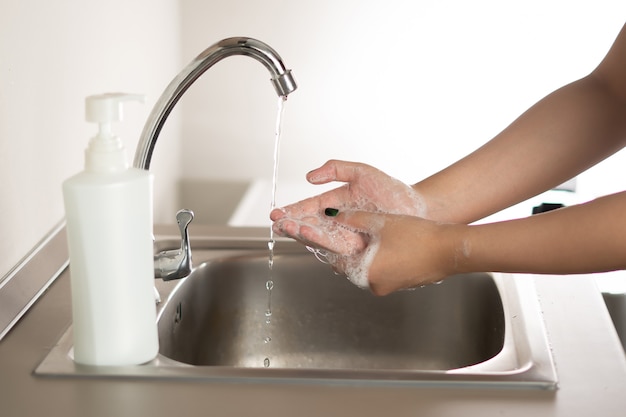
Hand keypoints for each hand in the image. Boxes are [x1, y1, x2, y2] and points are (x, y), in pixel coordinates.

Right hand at [270, 160, 425, 253]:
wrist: (417, 209)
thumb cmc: (392, 191)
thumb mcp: (361, 172)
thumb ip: (336, 169)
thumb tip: (309, 177)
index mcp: (333, 205)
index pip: (307, 210)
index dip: (291, 212)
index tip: (276, 213)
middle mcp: (336, 224)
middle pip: (309, 226)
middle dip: (292, 225)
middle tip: (279, 224)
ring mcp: (346, 237)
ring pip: (320, 238)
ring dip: (305, 234)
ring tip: (294, 229)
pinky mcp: (357, 250)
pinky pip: (337, 249)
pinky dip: (324, 244)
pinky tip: (313, 239)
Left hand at [325, 210, 463, 294]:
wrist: (449, 249)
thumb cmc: (417, 237)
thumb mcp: (380, 222)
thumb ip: (353, 218)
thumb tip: (333, 215)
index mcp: (364, 274)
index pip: (337, 261)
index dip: (335, 244)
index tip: (336, 232)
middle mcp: (375, 286)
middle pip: (353, 265)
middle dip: (352, 248)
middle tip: (355, 231)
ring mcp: (389, 287)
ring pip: (369, 267)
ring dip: (369, 253)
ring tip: (376, 234)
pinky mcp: (402, 284)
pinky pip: (385, 270)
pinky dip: (383, 258)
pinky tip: (392, 242)